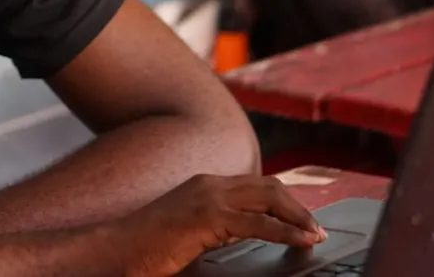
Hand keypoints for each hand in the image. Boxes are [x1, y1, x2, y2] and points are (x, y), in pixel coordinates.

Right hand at [113, 174, 327, 276]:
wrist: (116, 249)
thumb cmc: (147, 247)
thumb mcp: (190, 232)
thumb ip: (216, 229)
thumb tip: (245, 236)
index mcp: (204, 185)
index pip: (256, 186)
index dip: (284, 202)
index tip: (302, 222)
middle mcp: (209, 183)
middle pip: (269, 187)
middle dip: (297, 207)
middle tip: (317, 230)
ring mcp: (208, 197)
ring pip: (269, 198)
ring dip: (298, 217)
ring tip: (316, 235)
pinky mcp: (207, 217)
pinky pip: (258, 223)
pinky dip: (285, 232)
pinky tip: (300, 242)